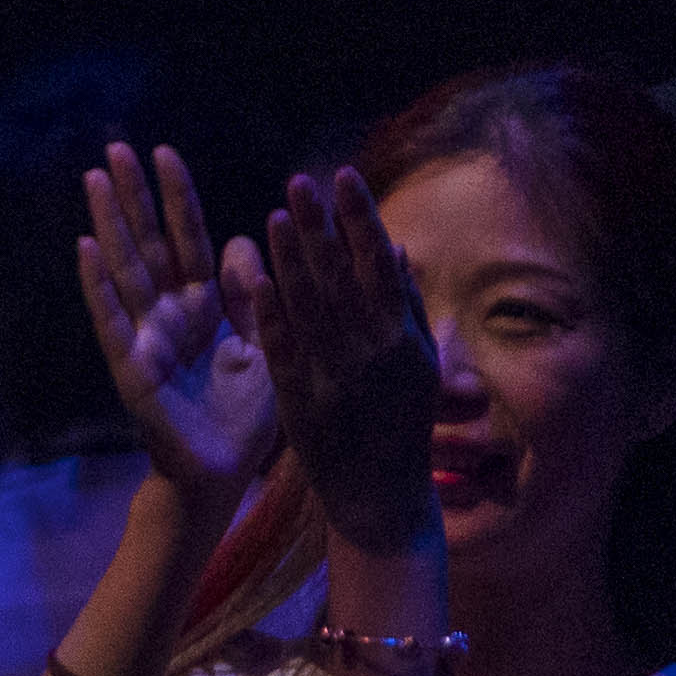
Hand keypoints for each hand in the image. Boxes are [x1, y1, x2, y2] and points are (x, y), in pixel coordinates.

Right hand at [71, 144, 275, 506]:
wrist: (224, 477)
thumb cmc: (246, 419)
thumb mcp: (266, 345)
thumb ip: (253, 294)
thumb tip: (242, 239)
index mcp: (204, 306)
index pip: (188, 238)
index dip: (176, 197)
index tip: (164, 152)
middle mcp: (169, 315)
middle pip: (149, 244)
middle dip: (133, 197)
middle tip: (115, 148)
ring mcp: (146, 338)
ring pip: (126, 270)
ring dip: (110, 224)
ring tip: (93, 180)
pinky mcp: (132, 368)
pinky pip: (113, 320)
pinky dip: (98, 285)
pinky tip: (85, 248)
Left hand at [249, 168, 441, 540]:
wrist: (381, 498)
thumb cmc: (401, 423)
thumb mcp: (418, 365)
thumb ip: (404, 306)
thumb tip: (395, 246)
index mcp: (402, 339)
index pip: (379, 266)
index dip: (360, 220)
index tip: (342, 176)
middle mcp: (371, 354)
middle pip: (342, 279)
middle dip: (320, 228)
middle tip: (298, 181)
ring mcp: (335, 378)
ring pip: (311, 310)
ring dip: (292, 261)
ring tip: (275, 216)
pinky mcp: (301, 403)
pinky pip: (284, 353)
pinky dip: (272, 316)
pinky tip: (256, 280)